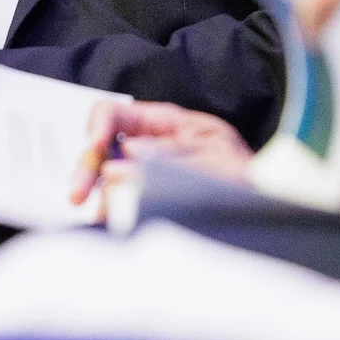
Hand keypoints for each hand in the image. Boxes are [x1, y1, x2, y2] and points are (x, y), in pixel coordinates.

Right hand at [69, 100, 254, 204]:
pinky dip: (111, 215)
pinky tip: (112, 225)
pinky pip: (116, 204)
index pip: (115, 114)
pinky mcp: (142, 201)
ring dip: (99, 198)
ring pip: (103, 180)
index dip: (98, 125)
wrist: (262, 203)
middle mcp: (145, 146)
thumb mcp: (214, 156)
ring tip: (106, 220)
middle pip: (100, 149)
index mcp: (162, 123)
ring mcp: (141, 174)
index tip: (95, 145)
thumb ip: (170, 157)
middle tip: (77, 195)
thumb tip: (123, 159)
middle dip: (86, 169)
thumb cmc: (243, 171)